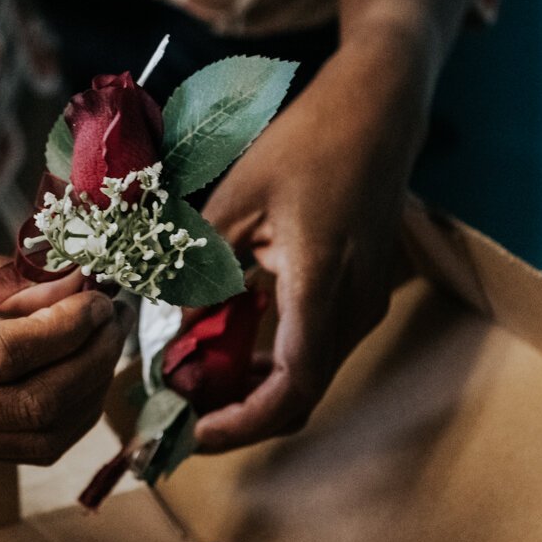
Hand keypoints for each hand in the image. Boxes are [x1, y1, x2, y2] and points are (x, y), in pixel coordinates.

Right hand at [0, 239, 132, 464]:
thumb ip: (11, 282)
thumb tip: (81, 291)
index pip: (6, 356)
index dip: (66, 328)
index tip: (96, 297)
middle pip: (33, 407)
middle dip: (92, 361)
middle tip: (112, 316)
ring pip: (43, 439)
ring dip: (92, 392)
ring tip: (104, 341)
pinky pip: (32, 446)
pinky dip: (72, 411)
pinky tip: (81, 367)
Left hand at [193, 29, 427, 451]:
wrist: (377, 107)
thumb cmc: (307, 142)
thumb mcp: (236, 200)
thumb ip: (201, 270)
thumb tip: (164, 332)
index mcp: (322, 282)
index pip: (291, 388)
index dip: (242, 423)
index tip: (193, 434)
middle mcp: (354, 305)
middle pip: (299, 395)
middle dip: (237, 414)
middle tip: (179, 412)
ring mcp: (365, 301)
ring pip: (308, 376)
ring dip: (252, 389)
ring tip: (191, 379)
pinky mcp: (362, 293)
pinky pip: (315, 348)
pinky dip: (270, 362)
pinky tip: (226, 343)